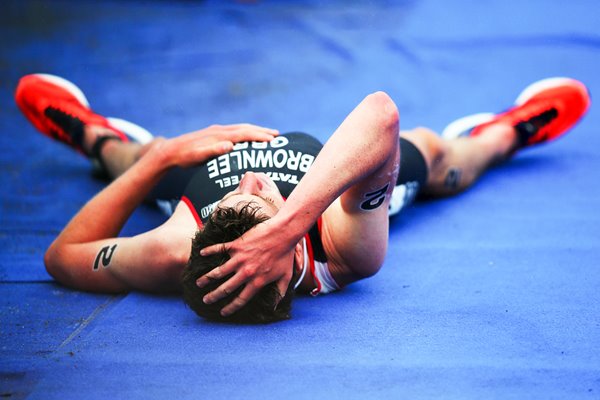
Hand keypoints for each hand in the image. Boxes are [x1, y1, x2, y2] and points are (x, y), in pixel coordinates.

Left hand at [157, 124, 277, 168]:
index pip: (243, 134)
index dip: (259, 136)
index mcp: (219, 135)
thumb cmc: (185, 157)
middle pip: (245, 128)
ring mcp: (217, 131)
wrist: (170, 150)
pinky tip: (249, 137)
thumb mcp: (198, 156)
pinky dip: (246, 132)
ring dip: (256, 130)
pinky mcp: (214, 134)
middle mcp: (220, 130)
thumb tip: (230, 145)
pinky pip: (235, 131)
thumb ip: (214, 150)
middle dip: (262, 131)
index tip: (272, 139)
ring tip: (269, 134)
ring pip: (241, 128)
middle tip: (278, 135)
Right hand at [196, 218, 296, 316]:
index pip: (241, 299)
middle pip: (226, 288)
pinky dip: (209, 251)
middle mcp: (246, 272)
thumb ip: (279, 292)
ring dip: (207, 278)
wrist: (283, 233)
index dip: (231, 307)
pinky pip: (219, 249)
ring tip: (198, 283)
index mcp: (257, 282)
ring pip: (219, 272)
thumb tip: (274, 307)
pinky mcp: (237, 245)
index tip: (223, 313)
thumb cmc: (285, 255)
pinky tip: (201, 253)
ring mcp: (240, 258)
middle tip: (205, 300)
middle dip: (214, 296)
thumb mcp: (286, 276)